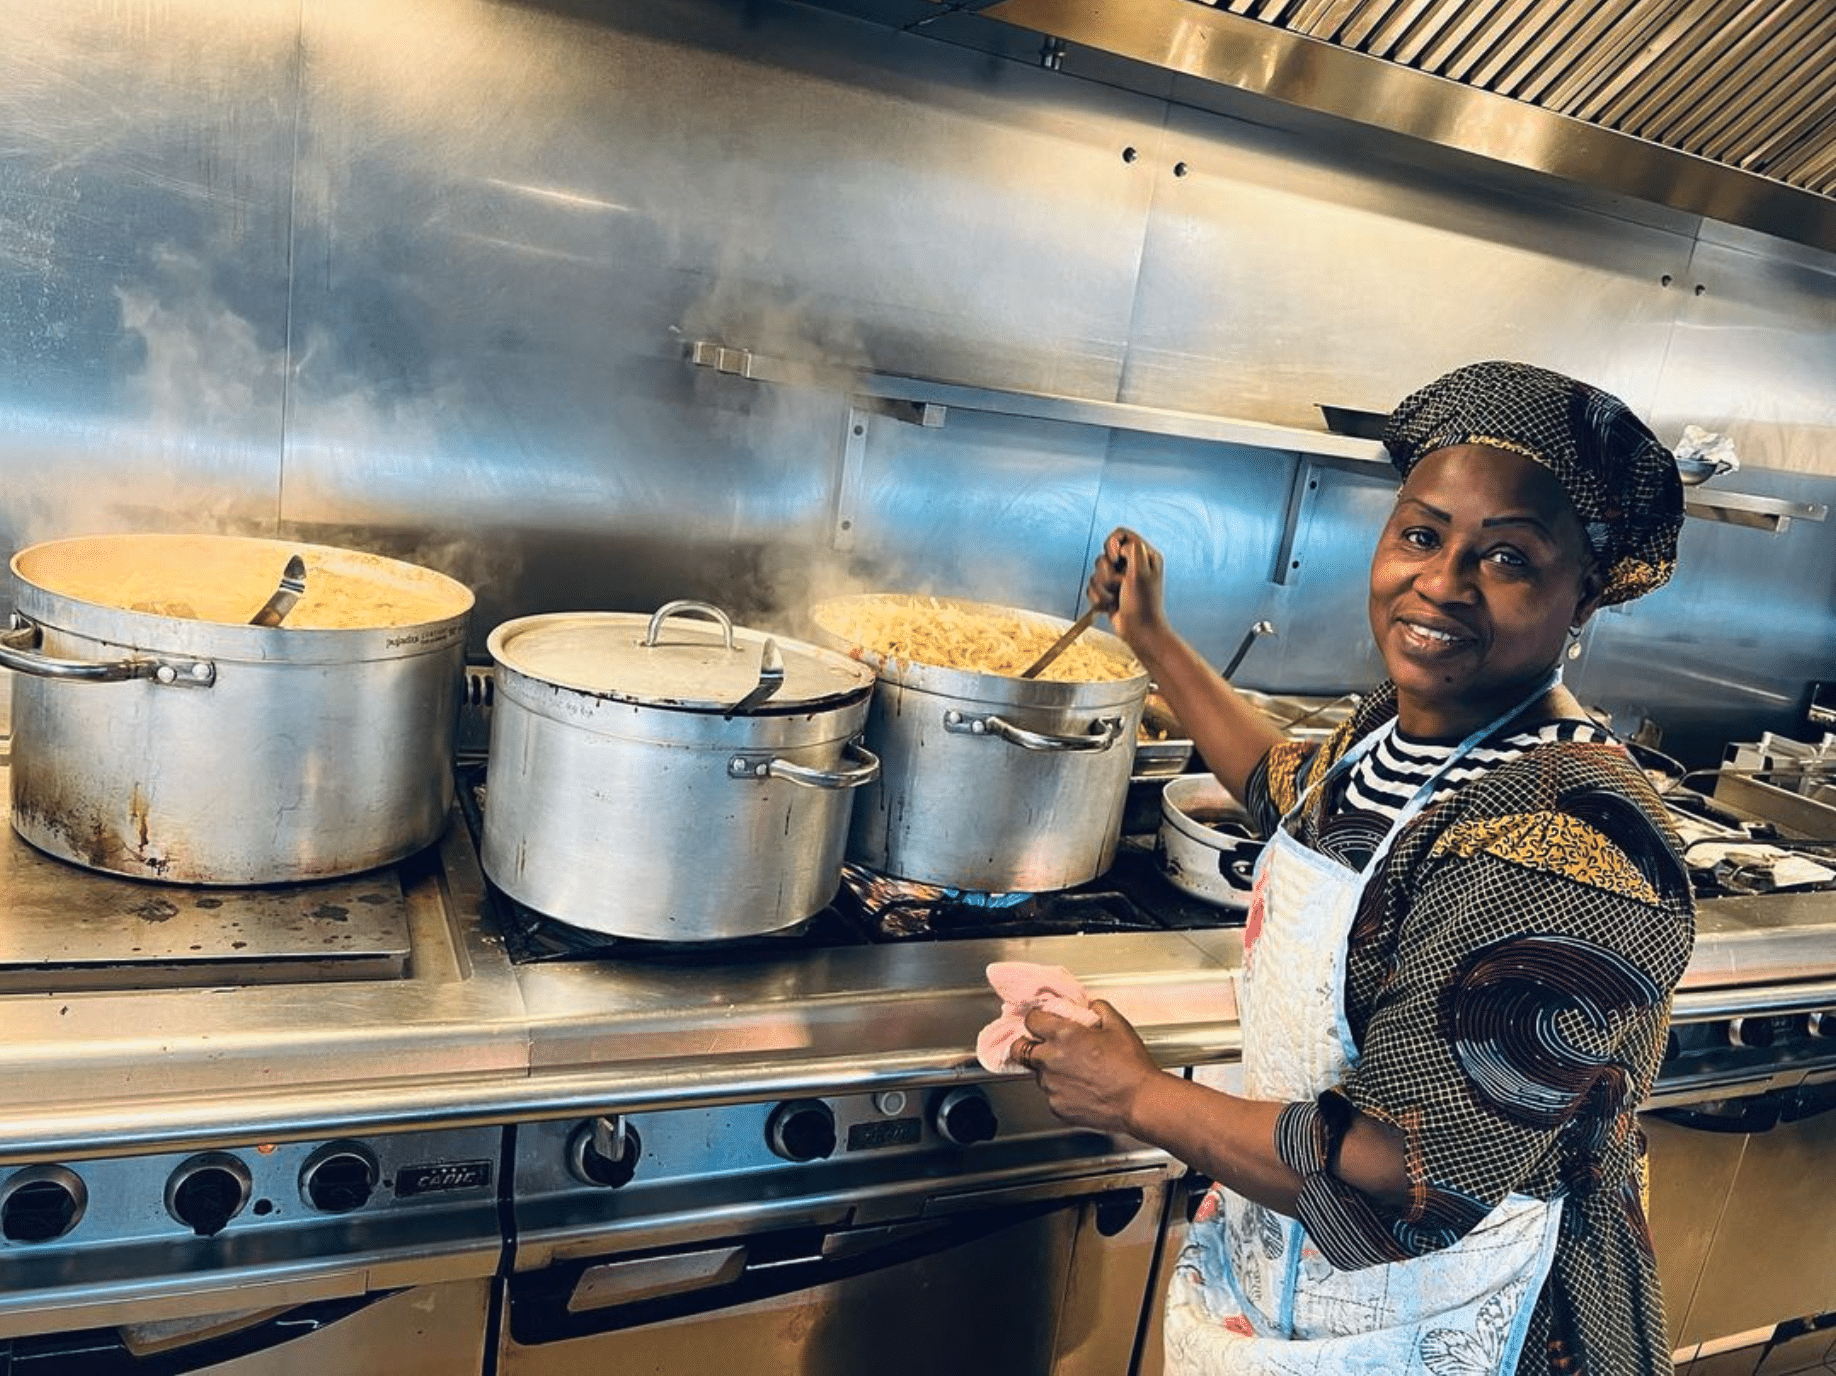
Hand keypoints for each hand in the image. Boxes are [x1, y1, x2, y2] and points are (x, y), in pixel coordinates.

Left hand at [1019, 999, 1162, 1135]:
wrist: (1141, 1102)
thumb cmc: (1131, 1067)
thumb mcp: (1118, 1026)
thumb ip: (1098, 1009)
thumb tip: (1090, 1006)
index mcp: (1063, 1035)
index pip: (1030, 1020)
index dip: (1037, 1020)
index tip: (1043, 1023)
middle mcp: (1051, 1060)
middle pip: (1021, 1049)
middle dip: (1029, 1045)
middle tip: (1044, 1047)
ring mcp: (1051, 1086)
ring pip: (1038, 1074)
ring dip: (1050, 1070)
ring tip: (1076, 1072)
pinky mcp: (1057, 1107)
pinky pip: (1051, 1095)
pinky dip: (1061, 1091)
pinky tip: (1082, 1089)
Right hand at [1087, 528, 1167, 651]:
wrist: (1139, 631)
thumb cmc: (1143, 603)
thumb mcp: (1141, 572)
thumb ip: (1133, 550)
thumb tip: (1121, 546)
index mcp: (1144, 555)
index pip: (1121, 534)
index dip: (1112, 545)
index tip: (1116, 559)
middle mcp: (1132, 564)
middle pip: (1104, 555)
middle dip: (1107, 573)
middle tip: (1121, 585)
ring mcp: (1120, 579)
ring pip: (1096, 573)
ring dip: (1103, 589)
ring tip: (1116, 599)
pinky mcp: (1110, 591)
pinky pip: (1092, 587)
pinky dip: (1099, 598)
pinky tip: (1110, 607)